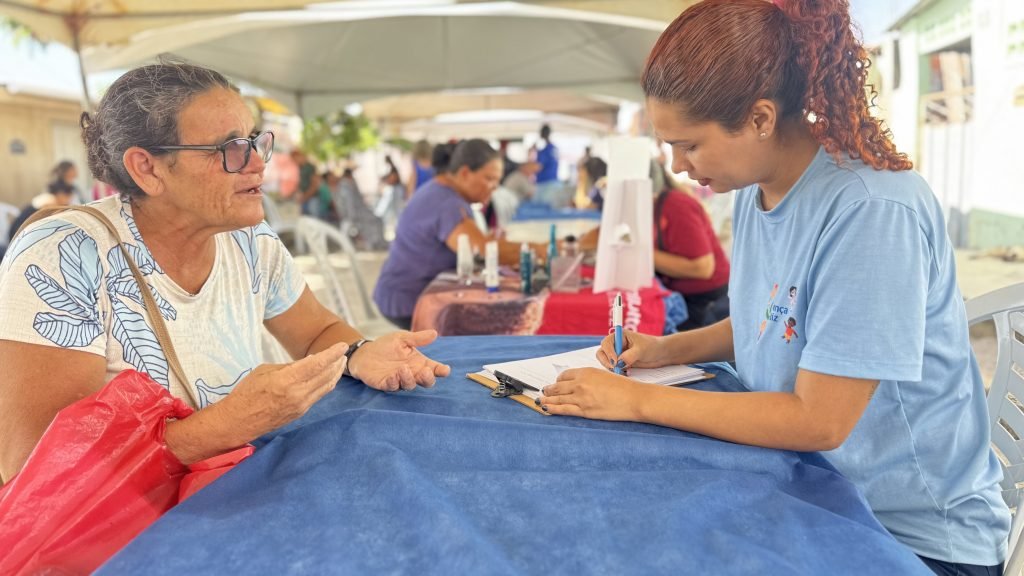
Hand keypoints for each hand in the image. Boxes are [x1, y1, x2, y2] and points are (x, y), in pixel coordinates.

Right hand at [220, 342, 347, 437]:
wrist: (238, 421)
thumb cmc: (247, 392)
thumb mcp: (265, 371)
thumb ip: (289, 366)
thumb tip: (310, 361)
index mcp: (287, 380)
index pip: (317, 364)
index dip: (332, 354)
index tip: (343, 345)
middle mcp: (298, 394)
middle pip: (326, 376)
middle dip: (337, 362)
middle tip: (343, 352)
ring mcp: (301, 405)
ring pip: (326, 387)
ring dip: (335, 374)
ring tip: (340, 363)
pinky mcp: (301, 412)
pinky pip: (319, 395)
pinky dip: (326, 383)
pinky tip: (327, 376)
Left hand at [348, 330, 451, 391]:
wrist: (365, 353)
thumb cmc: (387, 345)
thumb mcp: (402, 338)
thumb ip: (417, 338)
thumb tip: (434, 333)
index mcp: (419, 362)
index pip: (434, 369)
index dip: (441, 371)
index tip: (445, 370)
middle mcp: (412, 373)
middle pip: (426, 382)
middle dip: (427, 379)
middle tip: (425, 372)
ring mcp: (400, 380)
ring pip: (410, 385)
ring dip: (408, 379)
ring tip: (403, 368)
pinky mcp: (386, 384)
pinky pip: (393, 387)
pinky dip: (394, 383)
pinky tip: (392, 376)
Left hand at [540, 367, 647, 420]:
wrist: (635, 398)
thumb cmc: (624, 387)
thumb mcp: (604, 375)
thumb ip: (590, 378)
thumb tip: (580, 383)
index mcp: (586, 372)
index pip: (564, 376)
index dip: (558, 380)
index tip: (556, 384)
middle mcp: (580, 383)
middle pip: (557, 386)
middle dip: (549, 390)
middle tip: (544, 392)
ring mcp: (581, 397)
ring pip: (557, 398)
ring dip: (547, 399)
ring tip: (540, 400)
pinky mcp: (584, 410)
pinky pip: (563, 409)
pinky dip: (552, 409)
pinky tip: (546, 408)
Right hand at [596, 330, 665, 371]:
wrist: (661, 354)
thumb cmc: (652, 346)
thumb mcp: (642, 350)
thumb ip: (630, 356)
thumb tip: (619, 363)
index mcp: (619, 335)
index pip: (606, 343)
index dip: (608, 352)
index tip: (615, 361)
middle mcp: (616, 344)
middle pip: (601, 353)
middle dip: (607, 362)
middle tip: (616, 369)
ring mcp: (617, 354)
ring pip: (606, 362)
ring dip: (612, 368)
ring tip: (625, 371)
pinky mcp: (620, 363)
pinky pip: (613, 369)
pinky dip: (617, 372)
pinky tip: (627, 373)